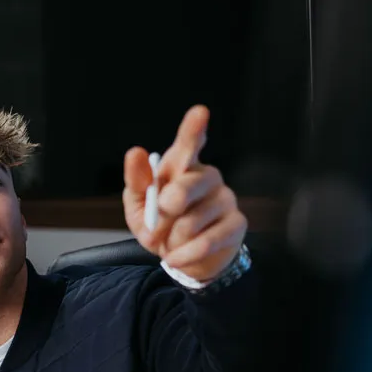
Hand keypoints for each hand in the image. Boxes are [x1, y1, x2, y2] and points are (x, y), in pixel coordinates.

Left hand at [123, 105, 247, 282]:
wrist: (181, 258)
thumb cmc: (160, 225)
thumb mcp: (139, 206)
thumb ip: (138, 182)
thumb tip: (135, 152)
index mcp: (182, 167)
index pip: (189, 145)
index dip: (194, 130)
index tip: (199, 113)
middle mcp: (208, 177)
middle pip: (191, 182)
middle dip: (170, 204)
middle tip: (158, 220)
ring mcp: (226, 199)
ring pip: (194, 219)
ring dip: (172, 237)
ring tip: (170, 242)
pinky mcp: (236, 224)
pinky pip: (208, 240)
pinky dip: (186, 253)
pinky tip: (176, 257)